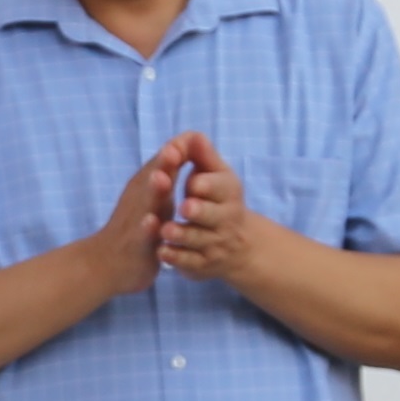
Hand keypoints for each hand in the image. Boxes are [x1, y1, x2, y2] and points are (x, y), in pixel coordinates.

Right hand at [84, 140, 185, 296]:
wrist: (107, 263)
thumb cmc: (136, 226)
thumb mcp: (152, 196)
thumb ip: (167, 172)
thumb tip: (182, 144)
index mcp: (146, 186)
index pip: (161, 164)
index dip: (175, 150)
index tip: (190, 137)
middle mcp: (139, 199)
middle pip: (152, 178)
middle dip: (163, 164)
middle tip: (173, 149)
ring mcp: (136, 221)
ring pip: (145, 204)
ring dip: (153, 191)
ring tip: (161, 178)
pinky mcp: (136, 245)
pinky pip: (141, 235)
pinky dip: (146, 228)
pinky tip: (151, 222)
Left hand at [152, 130, 271, 281]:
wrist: (238, 246)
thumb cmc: (218, 200)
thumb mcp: (216, 176)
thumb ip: (203, 156)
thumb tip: (192, 135)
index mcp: (229, 194)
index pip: (222, 188)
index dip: (207, 185)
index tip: (193, 182)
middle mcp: (225, 220)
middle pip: (213, 216)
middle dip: (199, 211)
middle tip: (184, 207)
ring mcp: (214, 244)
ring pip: (198, 241)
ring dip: (181, 235)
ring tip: (165, 230)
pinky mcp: (202, 264)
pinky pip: (189, 263)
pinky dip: (176, 258)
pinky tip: (161, 252)